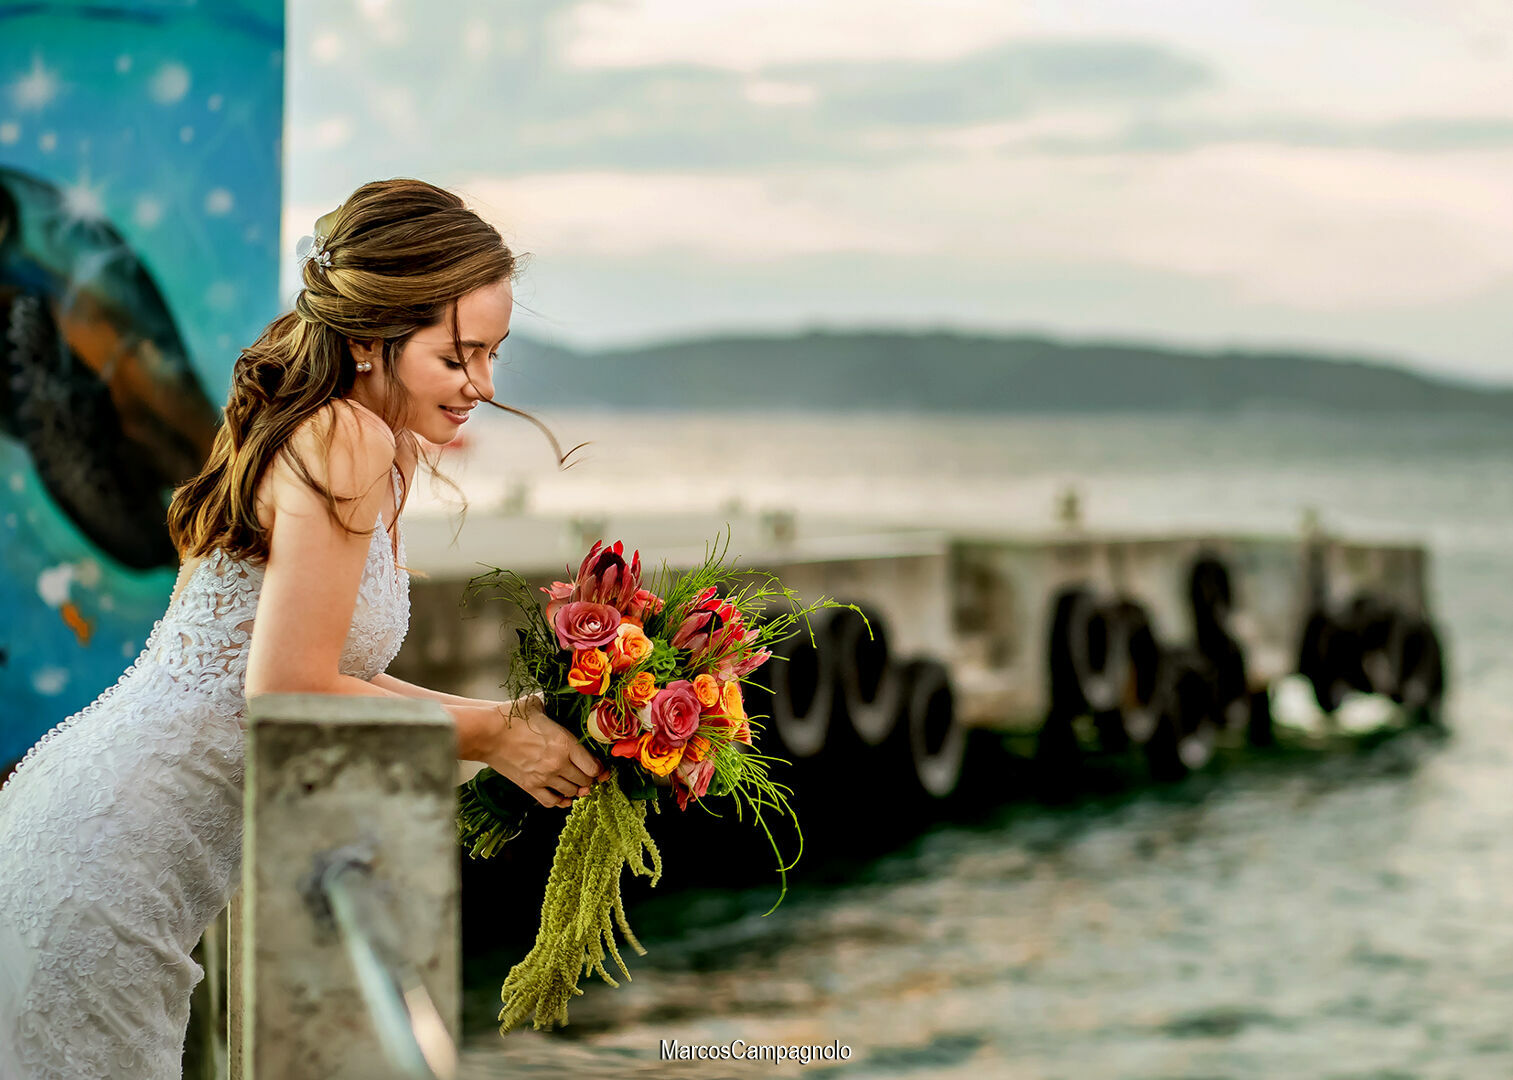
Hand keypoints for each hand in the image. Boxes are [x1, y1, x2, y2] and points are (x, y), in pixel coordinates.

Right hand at [485, 694, 607, 808]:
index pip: (593, 766)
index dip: (599, 769)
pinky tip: (562, 796)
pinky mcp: (529, 786)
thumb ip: (556, 710)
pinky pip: (551, 802)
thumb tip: (565, 703)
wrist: (487, 732)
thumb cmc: (512, 716)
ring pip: (571, 792)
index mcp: (565, 742)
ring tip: (576, 783)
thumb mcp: (540, 706)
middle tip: (589, 775)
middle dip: (589, 779)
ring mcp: (544, 777)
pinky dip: (560, 801)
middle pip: (585, 781)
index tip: (600, 768)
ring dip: (576, 789)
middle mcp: (558, 763)